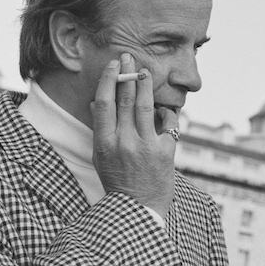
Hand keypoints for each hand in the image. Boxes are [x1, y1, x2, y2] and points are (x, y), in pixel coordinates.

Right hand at [92, 54, 176, 217]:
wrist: (139, 208)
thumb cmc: (118, 180)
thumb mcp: (101, 156)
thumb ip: (100, 129)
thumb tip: (97, 102)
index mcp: (104, 143)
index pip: (104, 103)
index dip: (109, 80)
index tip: (114, 66)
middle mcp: (124, 142)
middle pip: (125, 99)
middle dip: (128, 75)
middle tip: (130, 57)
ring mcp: (145, 147)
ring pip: (146, 106)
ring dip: (146, 85)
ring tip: (146, 71)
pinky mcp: (165, 152)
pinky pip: (167, 123)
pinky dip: (166, 111)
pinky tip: (164, 106)